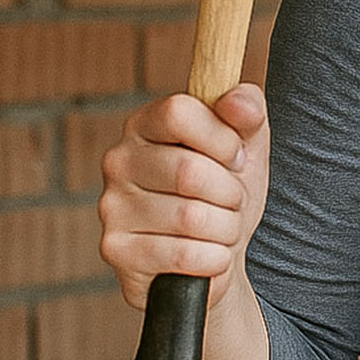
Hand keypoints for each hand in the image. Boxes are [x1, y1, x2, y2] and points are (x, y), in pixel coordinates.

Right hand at [99, 84, 270, 312]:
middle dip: (231, 192)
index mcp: (146, 125)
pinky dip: (214, 258)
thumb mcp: (248, 146)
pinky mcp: (116, 250)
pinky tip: (208, 254)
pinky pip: (185, 255)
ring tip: (221, 226)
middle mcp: (118, 161)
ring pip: (192, 217)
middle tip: (232, 200)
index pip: (179, 113)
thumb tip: (239, 101)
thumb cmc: (226, 192)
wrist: (217, 255)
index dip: (223, 139)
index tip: (236, 157)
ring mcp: (111, 207)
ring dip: (227, 227)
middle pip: (189, 170)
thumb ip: (247, 111)